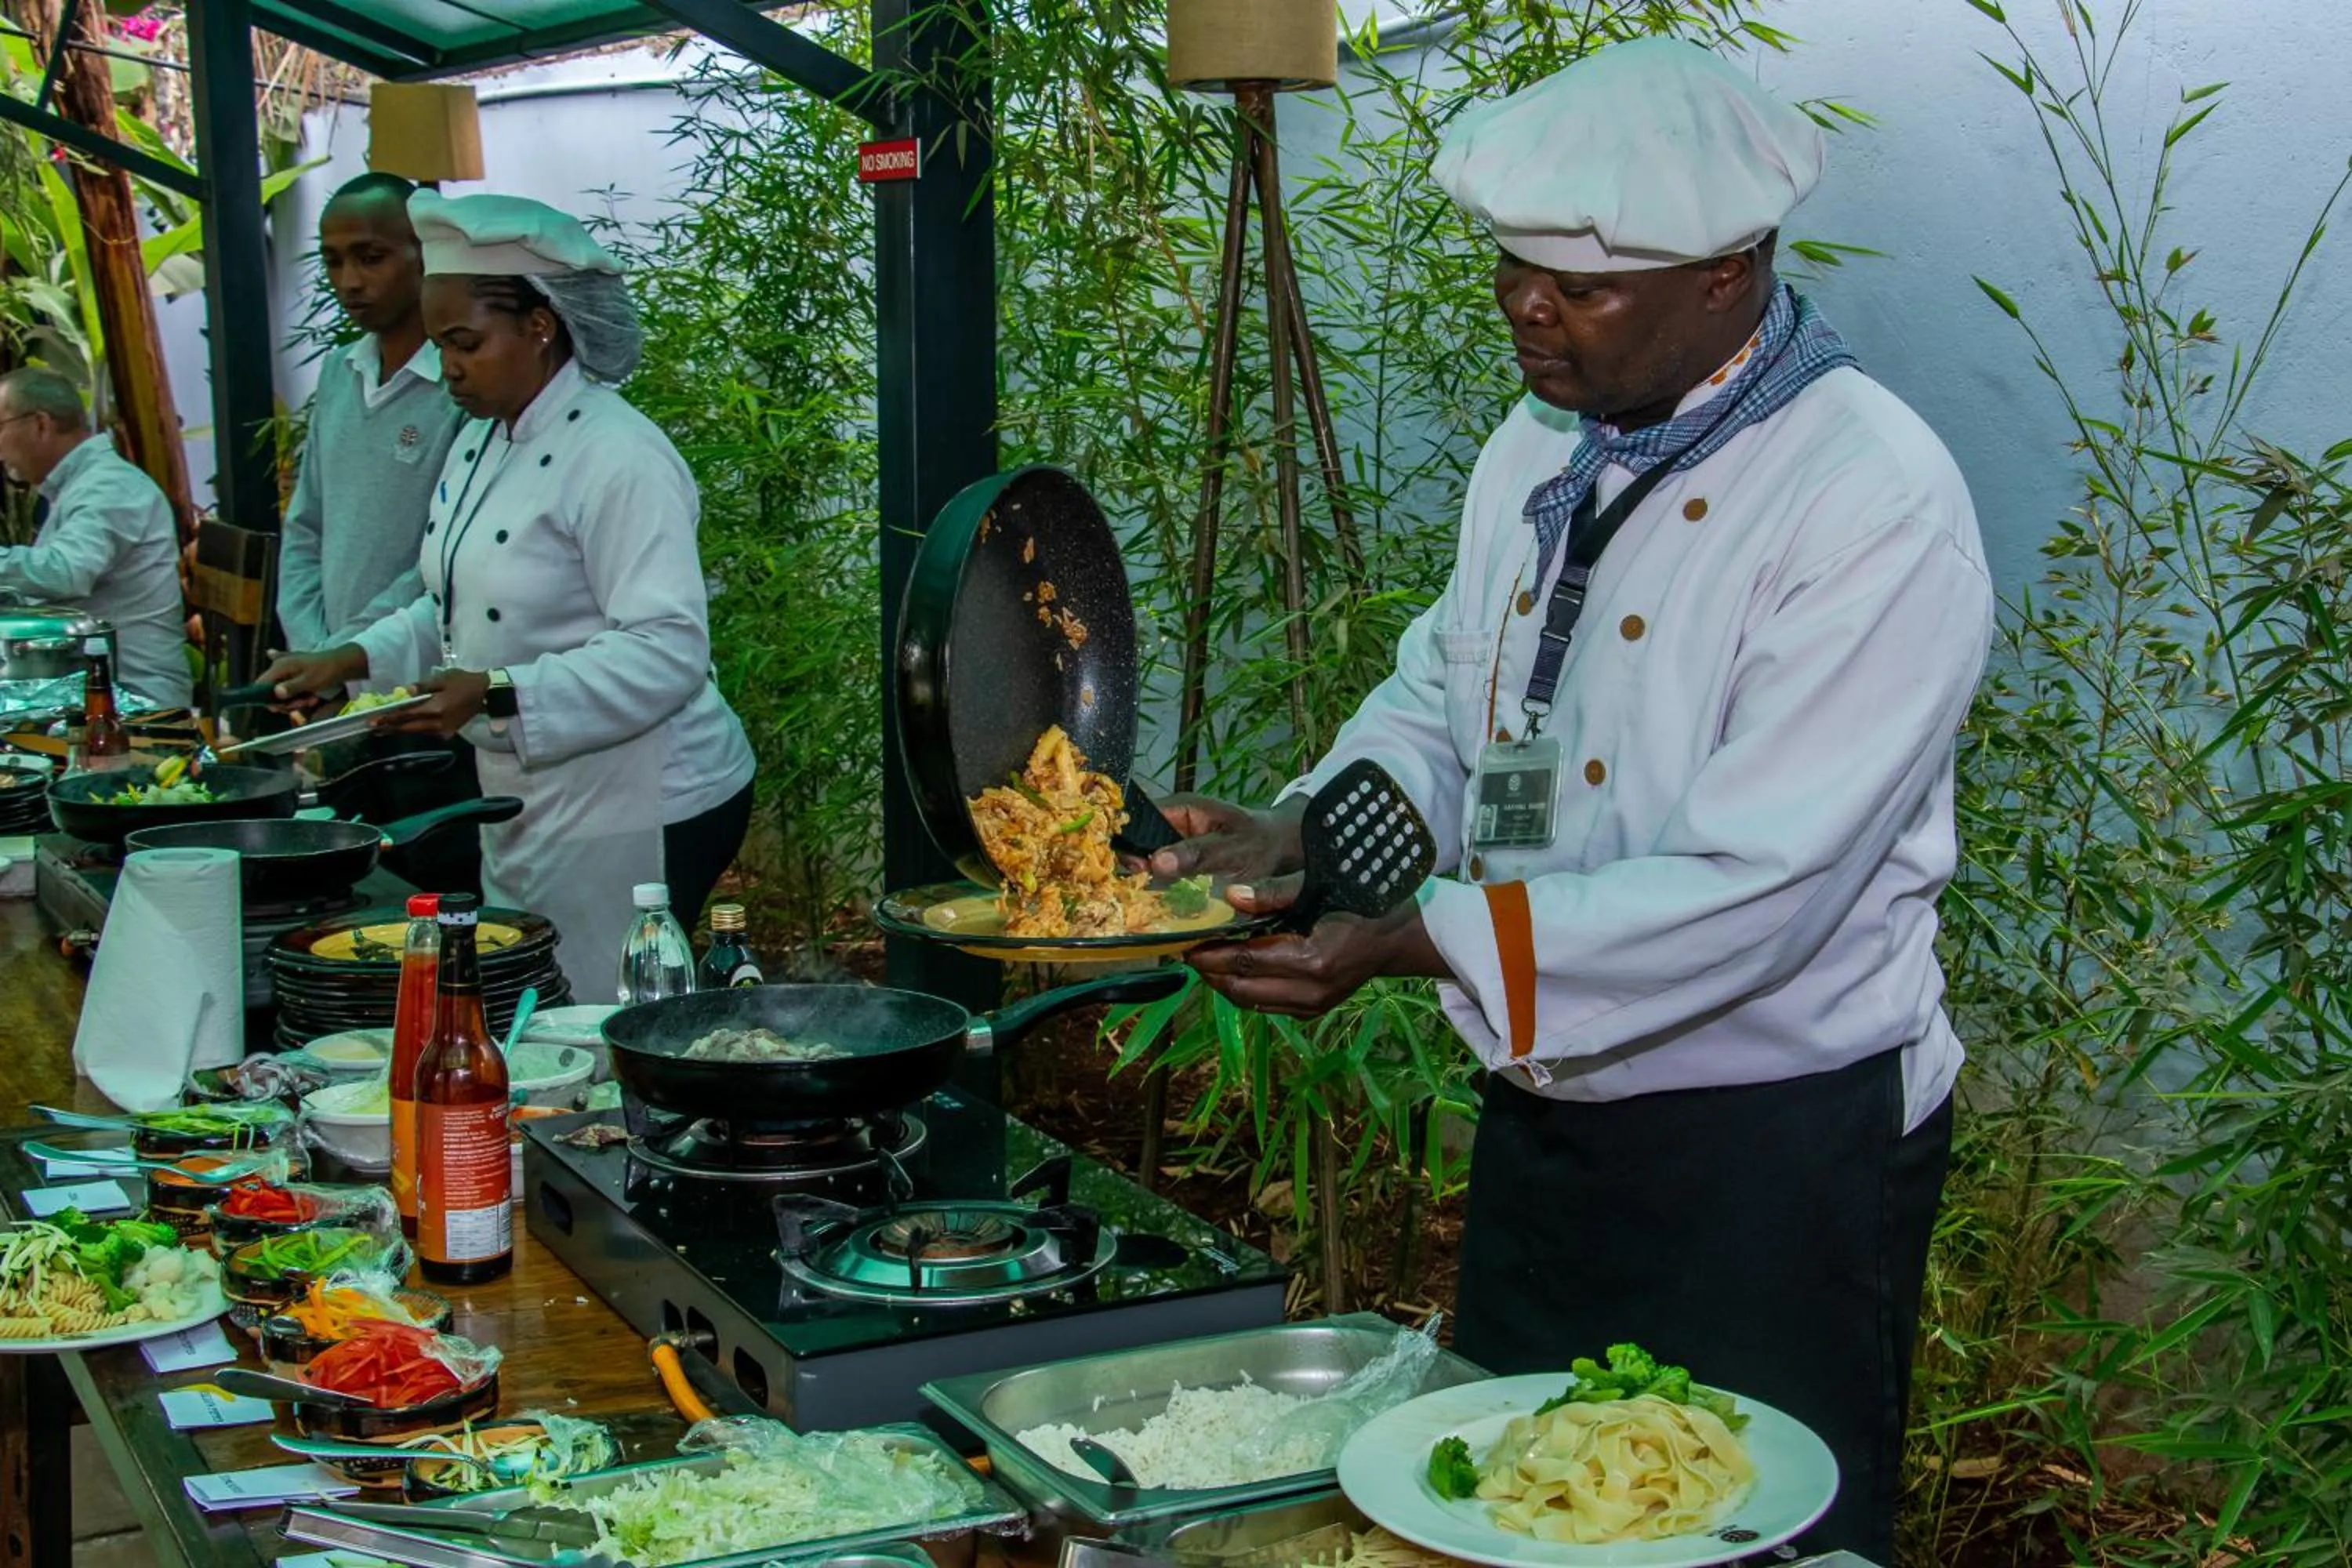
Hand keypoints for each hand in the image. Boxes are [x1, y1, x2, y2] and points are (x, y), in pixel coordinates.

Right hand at [260, 645, 367, 712]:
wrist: (342, 663)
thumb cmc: (326, 671)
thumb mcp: (309, 681)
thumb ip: (291, 688)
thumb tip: (276, 693)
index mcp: (280, 666)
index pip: (261, 684)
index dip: (267, 698)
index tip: (280, 708)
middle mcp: (280, 666)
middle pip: (272, 691)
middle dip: (288, 701)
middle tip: (305, 702)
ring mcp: (287, 668)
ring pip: (283, 691)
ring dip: (297, 699)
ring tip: (312, 699)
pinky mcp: (295, 672)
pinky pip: (290, 687)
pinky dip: (299, 694)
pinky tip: (305, 696)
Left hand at [370, 668, 488, 735]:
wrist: (487, 693)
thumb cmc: (464, 682)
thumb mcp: (443, 679)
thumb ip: (422, 686)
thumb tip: (404, 692)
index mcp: (436, 709)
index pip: (407, 715)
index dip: (389, 718)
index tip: (374, 720)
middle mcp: (438, 723)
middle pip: (409, 728)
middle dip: (390, 728)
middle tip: (373, 728)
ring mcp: (443, 730)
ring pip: (417, 732)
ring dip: (400, 731)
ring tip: (383, 730)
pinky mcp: (448, 732)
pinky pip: (426, 732)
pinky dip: (413, 730)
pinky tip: (403, 728)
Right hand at [1145, 795, 1307, 915]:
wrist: (1285, 856)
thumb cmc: (1262, 844)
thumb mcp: (1233, 849)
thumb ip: (1198, 855)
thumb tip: (1156, 862)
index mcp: (1179, 810)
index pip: (1136, 819)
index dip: (1125, 843)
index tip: (1131, 870)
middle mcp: (1170, 828)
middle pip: (1134, 846)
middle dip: (1129, 870)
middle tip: (1133, 895)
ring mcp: (1173, 852)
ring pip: (1144, 868)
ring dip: (1141, 887)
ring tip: (1139, 908)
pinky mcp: (1179, 873)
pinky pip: (1159, 884)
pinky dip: (1156, 898)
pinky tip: (1154, 914)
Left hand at [1187, 901, 1448, 1018]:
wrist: (1397, 935)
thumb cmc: (1361, 902)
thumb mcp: (1321, 888)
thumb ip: (1275, 893)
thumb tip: (1231, 896)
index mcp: (1313, 960)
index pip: (1246, 961)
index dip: (1211, 953)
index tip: (1186, 941)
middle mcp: (1311, 992)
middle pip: (1241, 988)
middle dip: (1210, 971)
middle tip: (1187, 949)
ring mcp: (1312, 1007)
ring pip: (1249, 1002)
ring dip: (1223, 982)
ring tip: (1203, 959)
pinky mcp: (1312, 1012)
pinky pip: (1265, 1005)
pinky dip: (1243, 988)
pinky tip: (1231, 969)